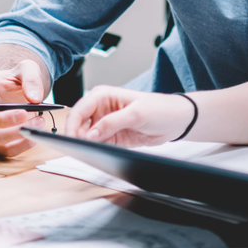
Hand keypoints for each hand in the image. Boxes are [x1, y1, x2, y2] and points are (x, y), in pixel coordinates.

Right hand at [0, 59, 50, 156]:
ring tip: (38, 121)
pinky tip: (34, 136)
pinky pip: (5, 150)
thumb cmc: (16, 80)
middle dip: (2, 120)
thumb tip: (34, 98)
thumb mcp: (26, 69)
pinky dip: (21, 146)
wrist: (20, 93)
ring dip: (16, 134)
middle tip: (24, 113)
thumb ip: (31, 78)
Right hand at [67, 86, 194, 146]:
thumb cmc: (158, 108)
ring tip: (89, 150)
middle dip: (76, 136)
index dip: (72, 125)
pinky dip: (95, 149)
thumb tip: (90, 134)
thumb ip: (112, 123)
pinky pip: (97, 144)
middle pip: (79, 124)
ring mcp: (105, 124)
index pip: (79, 110)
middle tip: (79, 148)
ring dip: (85, 144)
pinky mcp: (112, 137)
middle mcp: (100, 109)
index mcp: (102, 96)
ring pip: (86, 136)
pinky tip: (97, 152)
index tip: (72, 139)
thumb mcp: (135, 114)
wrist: (175, 121)